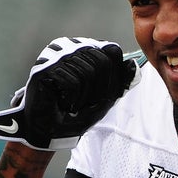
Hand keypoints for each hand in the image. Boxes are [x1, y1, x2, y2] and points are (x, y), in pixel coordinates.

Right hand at [0, 37, 138, 149]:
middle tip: (85, 103)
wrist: (48, 131)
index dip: (113, 78)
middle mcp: (70, 46)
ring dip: (84, 98)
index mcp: (85, 48)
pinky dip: (71, 100)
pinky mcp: (43, 69)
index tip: (103, 95)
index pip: (112, 51)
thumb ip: (120, 82)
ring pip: (88, 73)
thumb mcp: (105, 99)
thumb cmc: (75, 114)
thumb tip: (133, 64)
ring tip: (71, 103)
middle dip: (99, 90)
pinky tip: (61, 102)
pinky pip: (72, 83)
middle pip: (102, 62)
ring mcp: (55, 55)